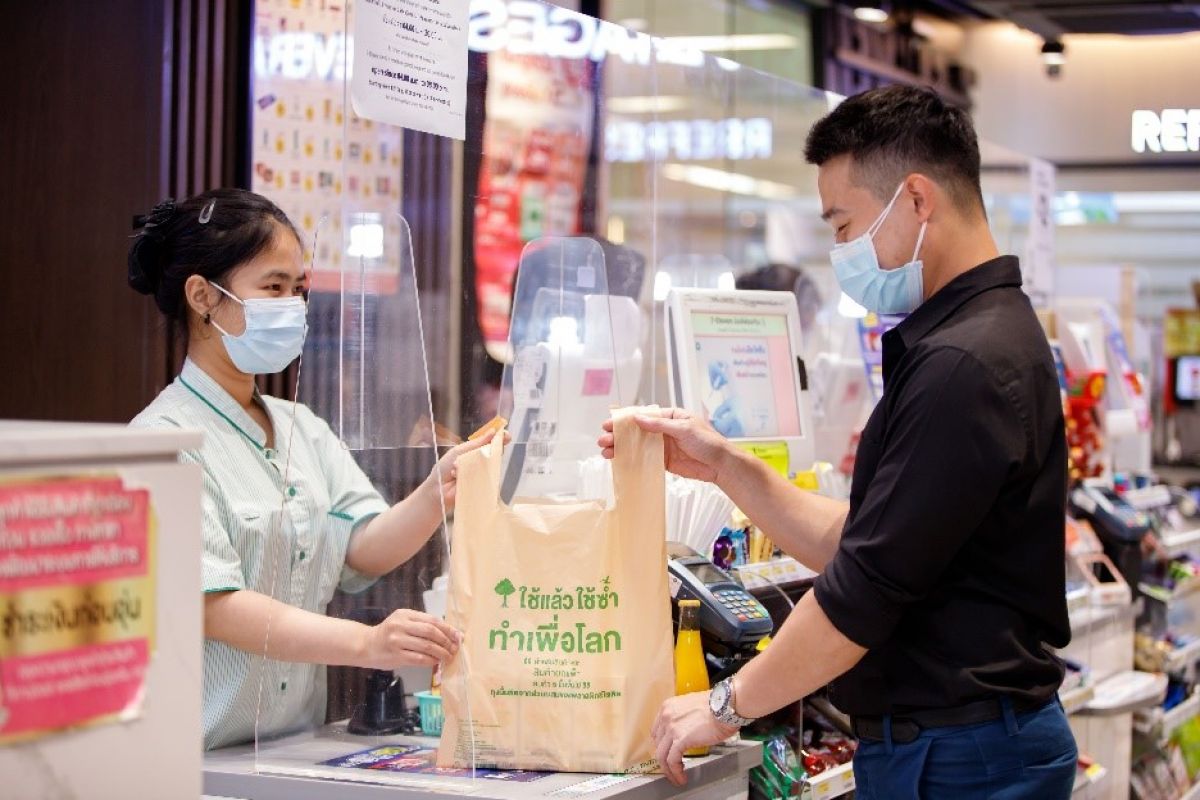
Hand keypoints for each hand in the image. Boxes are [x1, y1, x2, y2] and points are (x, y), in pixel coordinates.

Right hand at [360, 608, 461, 669]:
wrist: (366, 645)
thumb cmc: (388, 634)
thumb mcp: (402, 621)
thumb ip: (421, 624)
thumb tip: (447, 633)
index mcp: (405, 614)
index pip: (432, 620)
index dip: (447, 629)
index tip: (457, 636)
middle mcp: (401, 625)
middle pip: (431, 632)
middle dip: (446, 641)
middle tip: (454, 648)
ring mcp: (397, 641)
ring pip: (426, 646)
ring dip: (441, 653)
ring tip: (448, 657)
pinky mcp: (396, 656)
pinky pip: (418, 659)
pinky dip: (430, 661)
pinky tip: (436, 662)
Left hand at [425, 430, 503, 510]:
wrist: (438, 489)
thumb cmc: (445, 469)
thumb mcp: (460, 451)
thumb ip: (477, 443)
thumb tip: (493, 432)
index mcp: (474, 452)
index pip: (490, 443)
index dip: (499, 438)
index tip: (506, 435)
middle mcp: (480, 462)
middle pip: (494, 453)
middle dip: (498, 448)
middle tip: (501, 444)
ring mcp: (483, 474)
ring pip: (491, 465)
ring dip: (480, 462)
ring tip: (460, 465)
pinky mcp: (483, 486)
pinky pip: (487, 478)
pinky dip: (476, 474)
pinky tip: (461, 475)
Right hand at [598, 408, 731, 483]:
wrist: (720, 465)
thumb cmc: (707, 442)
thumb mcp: (683, 429)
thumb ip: (659, 425)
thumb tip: (637, 418)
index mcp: (670, 417)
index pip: (643, 416)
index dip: (625, 420)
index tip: (609, 424)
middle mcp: (664, 430)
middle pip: (637, 431)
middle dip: (619, 436)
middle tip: (603, 440)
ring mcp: (663, 446)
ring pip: (638, 446)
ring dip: (622, 449)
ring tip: (606, 452)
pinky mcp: (664, 462)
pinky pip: (644, 460)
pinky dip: (632, 461)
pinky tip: (619, 462)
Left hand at [651, 692, 738, 785]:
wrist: (726, 706)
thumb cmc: (717, 705)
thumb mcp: (693, 707)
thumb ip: (684, 718)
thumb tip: (686, 732)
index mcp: (668, 706)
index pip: (657, 730)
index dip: (661, 745)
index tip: (667, 753)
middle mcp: (666, 716)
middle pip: (658, 744)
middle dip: (664, 758)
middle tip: (672, 768)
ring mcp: (671, 727)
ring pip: (662, 755)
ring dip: (668, 770)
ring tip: (676, 778)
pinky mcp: (680, 739)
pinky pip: (672, 761)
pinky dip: (675, 772)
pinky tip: (682, 778)